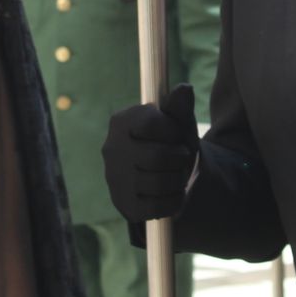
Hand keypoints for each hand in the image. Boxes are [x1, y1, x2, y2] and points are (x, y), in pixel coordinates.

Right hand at [102, 83, 199, 222]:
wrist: (168, 174)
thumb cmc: (172, 141)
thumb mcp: (178, 122)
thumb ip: (180, 107)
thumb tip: (184, 89)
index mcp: (121, 121)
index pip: (152, 123)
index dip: (173, 130)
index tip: (175, 133)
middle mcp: (111, 149)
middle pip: (158, 157)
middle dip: (179, 159)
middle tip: (181, 158)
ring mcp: (115, 179)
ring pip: (158, 184)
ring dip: (178, 180)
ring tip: (178, 175)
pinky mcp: (124, 204)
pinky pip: (156, 208)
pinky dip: (173, 201)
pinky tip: (173, 193)